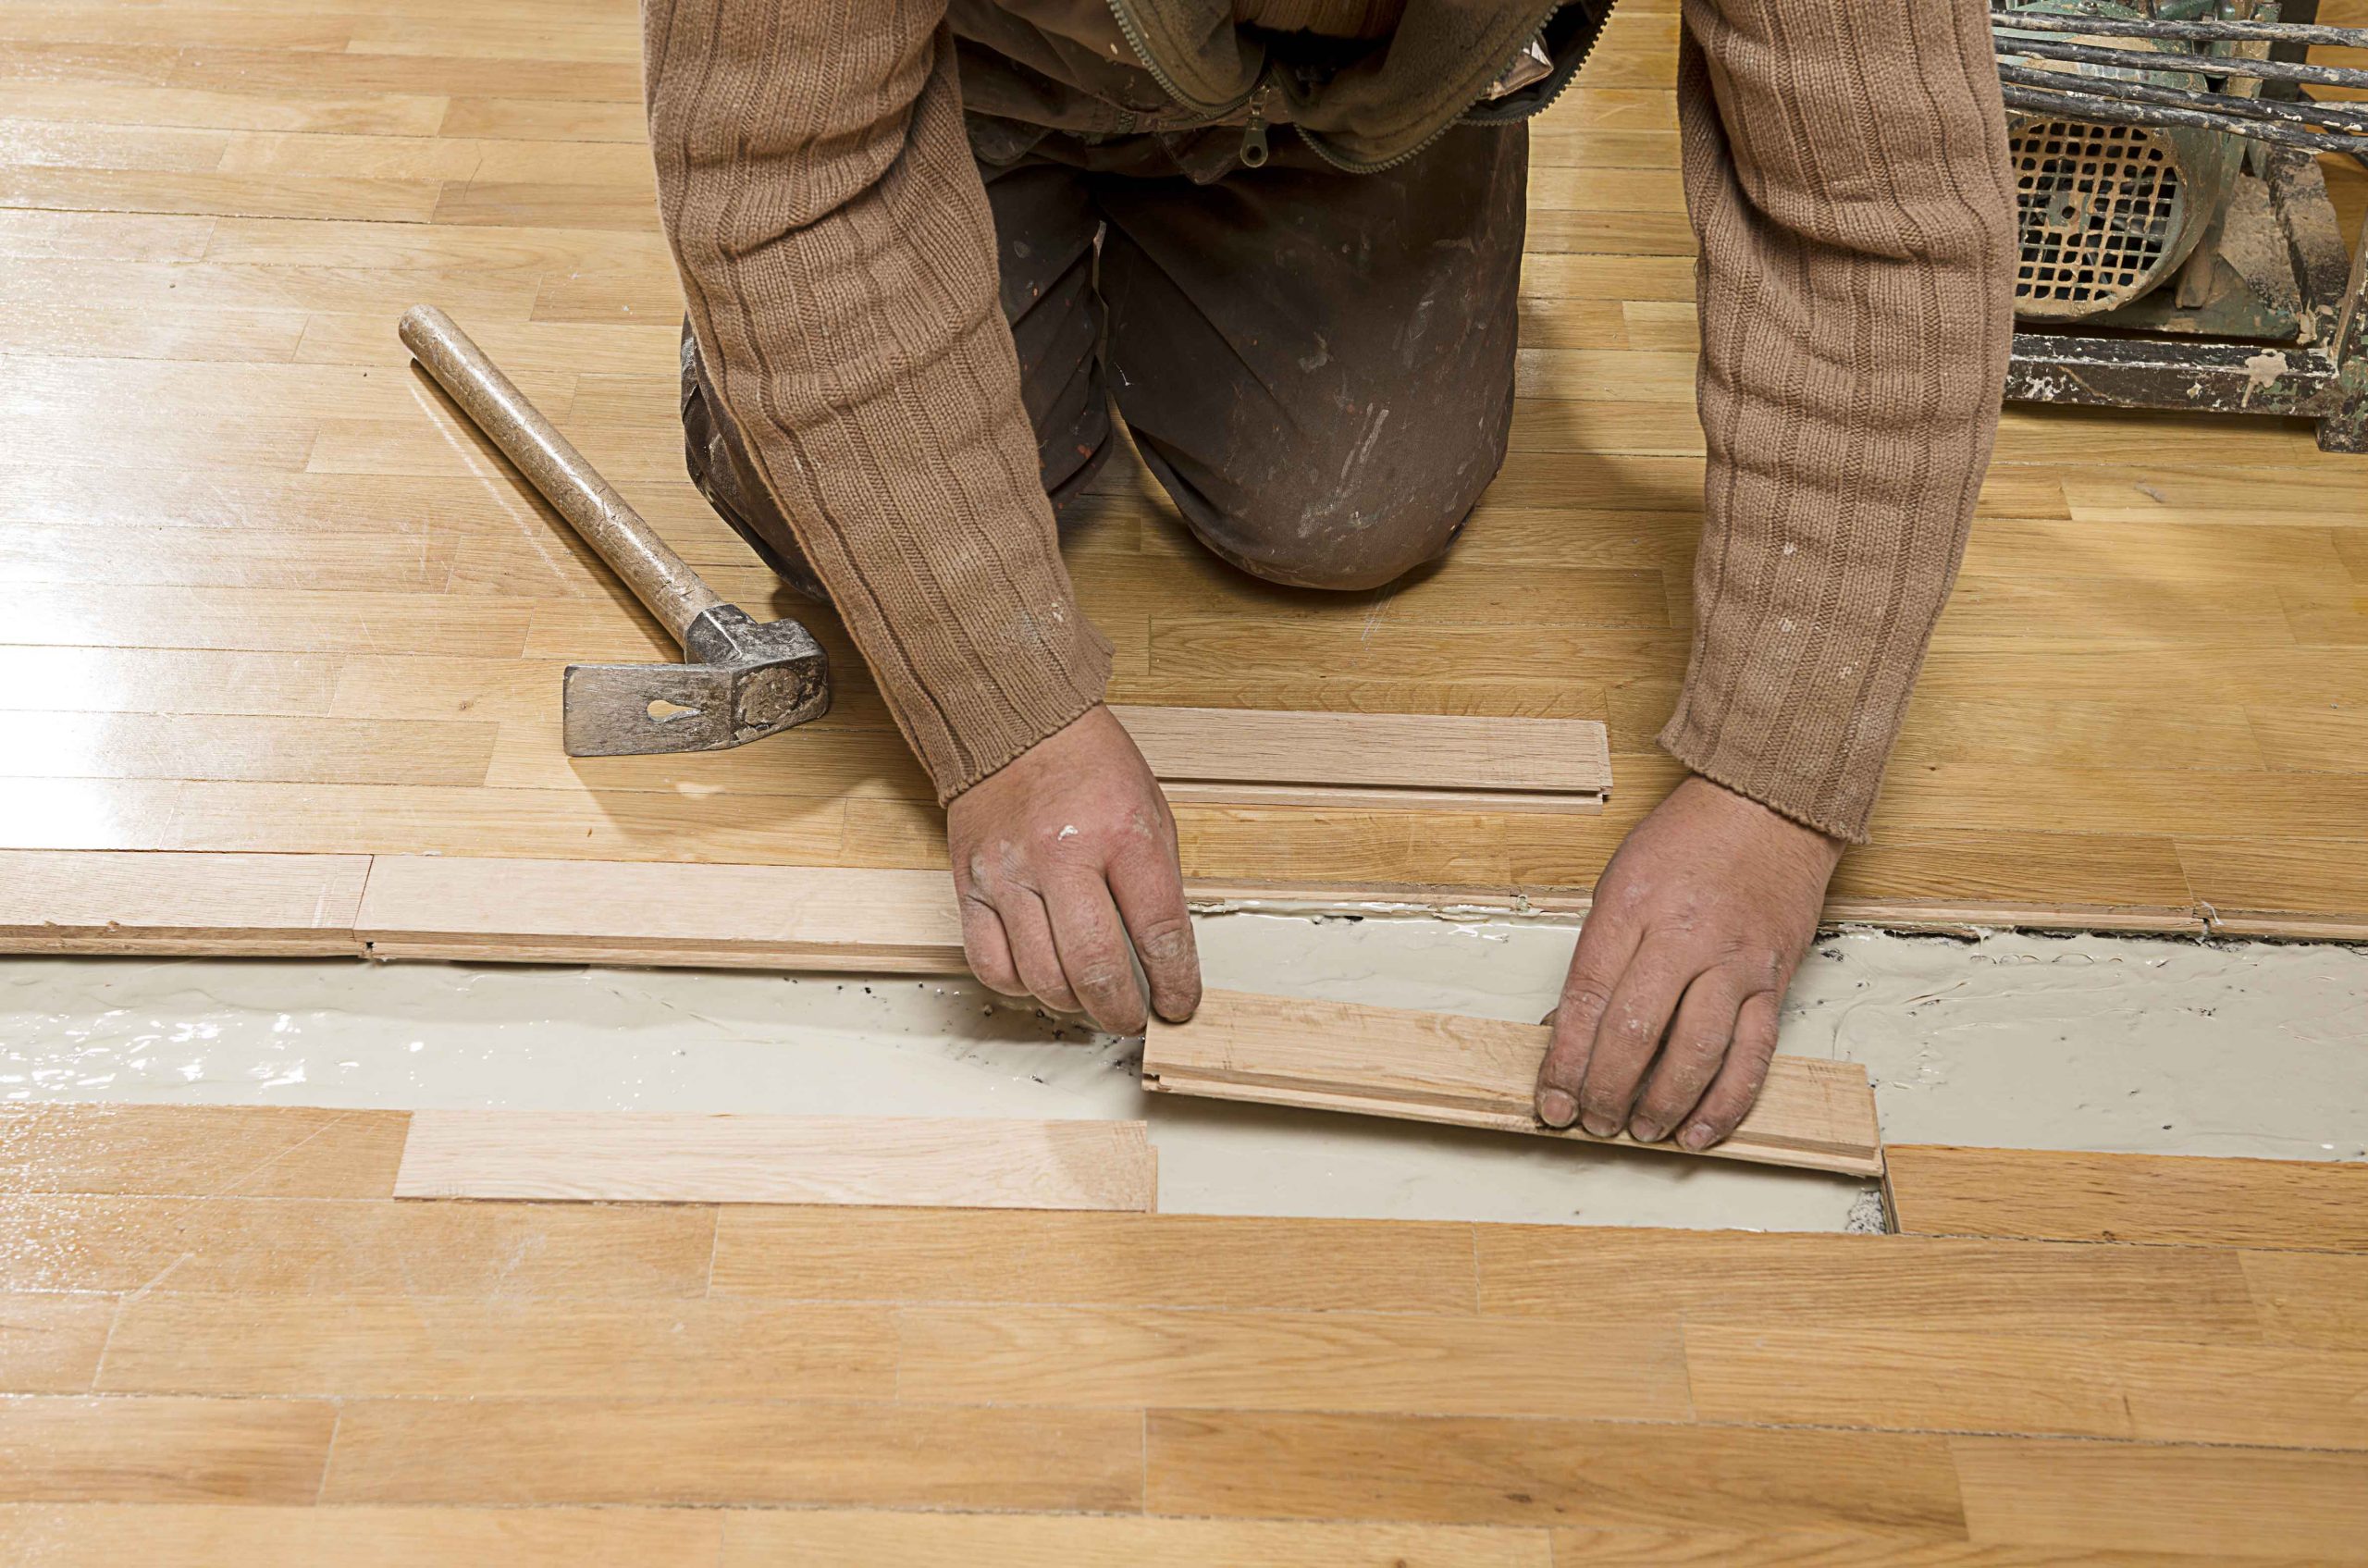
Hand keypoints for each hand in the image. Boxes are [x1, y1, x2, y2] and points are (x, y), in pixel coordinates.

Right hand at [945, 705, 1201, 1033]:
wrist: (1015, 725)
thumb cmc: (1089, 766)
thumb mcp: (1150, 811)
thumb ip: (1157, 883)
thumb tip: (1165, 958)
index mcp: (1121, 833)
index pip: (1158, 931)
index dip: (1176, 983)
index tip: (1180, 1004)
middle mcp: (1061, 855)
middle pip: (1094, 967)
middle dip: (1121, 1010)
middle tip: (1132, 1018)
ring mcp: (1010, 873)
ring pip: (1041, 976)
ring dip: (1073, 1004)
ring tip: (1089, 999)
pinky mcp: (971, 884)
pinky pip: (990, 963)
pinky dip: (1020, 985)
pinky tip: (1040, 976)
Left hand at [1534, 773, 1843, 1150]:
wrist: (1769, 807)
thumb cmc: (1687, 840)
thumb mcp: (1619, 882)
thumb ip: (1597, 955)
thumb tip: (1569, 1030)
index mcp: (1631, 908)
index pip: (1586, 1000)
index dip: (1565, 1061)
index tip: (1551, 1100)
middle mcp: (1683, 938)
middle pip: (1635, 1034)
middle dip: (1605, 1091)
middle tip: (1592, 1121)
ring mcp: (1734, 963)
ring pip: (1696, 1054)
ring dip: (1662, 1105)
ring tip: (1638, 1130)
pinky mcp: (1775, 981)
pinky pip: (1753, 1055)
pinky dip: (1725, 1102)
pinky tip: (1699, 1130)